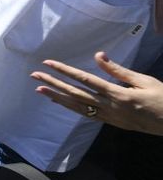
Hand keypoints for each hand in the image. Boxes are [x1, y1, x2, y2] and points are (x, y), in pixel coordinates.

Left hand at [32, 52, 162, 135]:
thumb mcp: (144, 81)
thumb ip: (118, 70)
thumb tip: (98, 56)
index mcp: (118, 94)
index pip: (85, 80)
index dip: (65, 71)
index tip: (49, 63)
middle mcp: (110, 107)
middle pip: (75, 94)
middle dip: (54, 84)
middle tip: (35, 76)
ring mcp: (110, 117)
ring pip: (78, 106)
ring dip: (57, 97)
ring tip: (41, 90)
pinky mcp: (113, 123)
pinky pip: (87, 114)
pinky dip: (72, 107)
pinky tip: (61, 102)